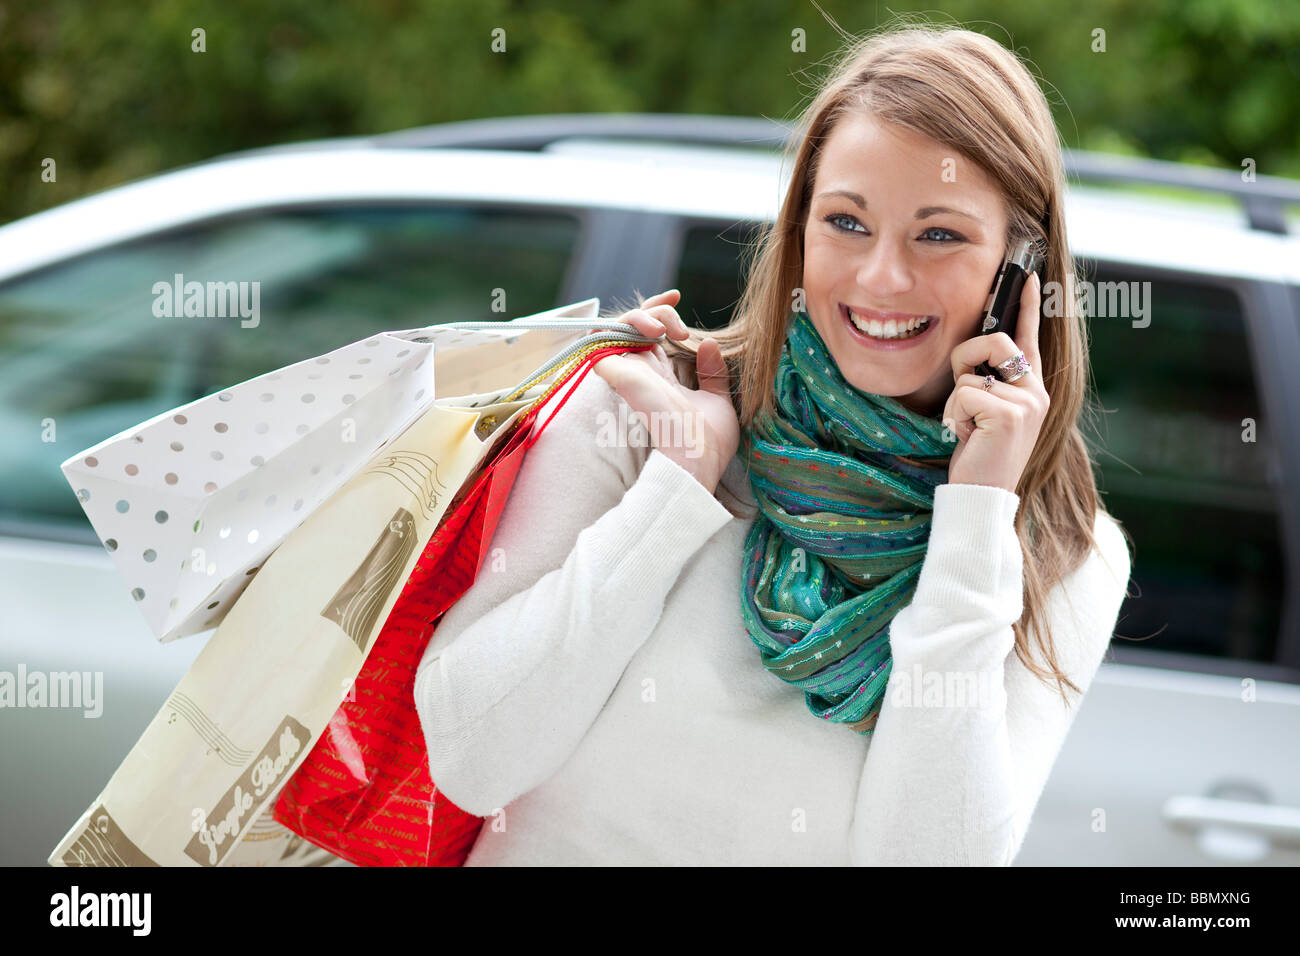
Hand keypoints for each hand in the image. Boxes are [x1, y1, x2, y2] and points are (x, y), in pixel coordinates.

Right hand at [591, 289, 738, 493]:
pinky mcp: (620, 374)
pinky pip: (601, 339)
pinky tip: (654, 332)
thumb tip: (709, 344)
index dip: (659, 310)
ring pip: (615, 325)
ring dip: (640, 315)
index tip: (678, 294)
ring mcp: (629, 372)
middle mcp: (642, 372)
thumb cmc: (708, 443)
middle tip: (681, 329)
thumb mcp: (718, 400)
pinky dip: (621, 325)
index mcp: (661, 377)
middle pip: (633, 325)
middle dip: (656, 309)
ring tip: (666, 329)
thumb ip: (713, 374)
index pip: (649, 335)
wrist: (698, 460)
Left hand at [941, 272, 1049, 494]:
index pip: (1029, 338)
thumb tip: (972, 356)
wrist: (983, 496)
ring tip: (966, 427)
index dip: (1026, 307)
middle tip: (962, 395)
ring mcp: (1026, 402)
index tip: (1026, 277)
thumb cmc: (978, 455)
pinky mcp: (1009, 414)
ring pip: (972, 372)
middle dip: (966, 359)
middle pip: (995, 341)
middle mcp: (1036, 392)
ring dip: (956, 400)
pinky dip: (953, 415)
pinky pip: (963, 392)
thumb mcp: (984, 414)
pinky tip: (965, 437)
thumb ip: (987, 384)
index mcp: (1032, 390)